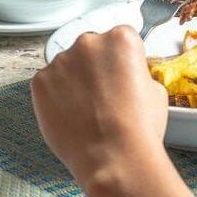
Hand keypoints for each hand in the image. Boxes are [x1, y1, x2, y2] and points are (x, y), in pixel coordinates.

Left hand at [31, 26, 168, 192]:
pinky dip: (56, 97)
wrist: (113, 158)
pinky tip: (72, 115)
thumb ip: (137, 72)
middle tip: (105, 95)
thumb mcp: (156, 90)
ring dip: (75, 81)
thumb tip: (127, 76)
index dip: (122, 60)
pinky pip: (48, 84)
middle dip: (96, 67)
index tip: (122, 75)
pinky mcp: (40, 82)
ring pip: (68, 66)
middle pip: (91, 48)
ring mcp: (61, 61)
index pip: (120, 38)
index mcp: (120, 38)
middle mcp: (88, 42)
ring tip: (88, 111)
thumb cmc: (138, 127)